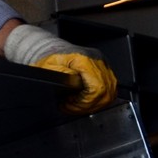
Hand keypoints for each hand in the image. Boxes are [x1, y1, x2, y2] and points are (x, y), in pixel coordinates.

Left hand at [3, 24, 117, 113]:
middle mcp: (97, 61)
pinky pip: (110, 90)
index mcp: (84, 59)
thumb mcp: (47, 68)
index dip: (84, 102)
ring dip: (94, 104)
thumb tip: (71, 85)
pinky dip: (98, 99)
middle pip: (105, 93)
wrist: (54, 50)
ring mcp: (103, 65)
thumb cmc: (51, 60)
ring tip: (77, 104)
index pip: (97, 88)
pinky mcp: (105, 70)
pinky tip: (85, 100)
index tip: (69, 103)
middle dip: (87, 105)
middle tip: (71, 106)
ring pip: (110, 93)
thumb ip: (60, 75)